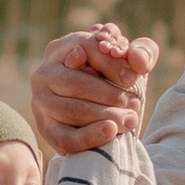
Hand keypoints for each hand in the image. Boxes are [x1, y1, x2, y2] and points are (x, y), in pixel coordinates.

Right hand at [28, 24, 155, 154]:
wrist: (104, 112)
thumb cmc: (116, 79)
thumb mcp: (131, 62)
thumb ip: (143, 52)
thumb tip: (138, 60)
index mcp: (64, 47)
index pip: (86, 48)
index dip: (111, 64)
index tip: (132, 78)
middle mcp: (45, 72)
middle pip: (76, 83)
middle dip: (109, 95)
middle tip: (134, 104)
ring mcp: (41, 101)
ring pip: (72, 110)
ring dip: (105, 115)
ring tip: (130, 120)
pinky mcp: (45, 128)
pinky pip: (64, 137)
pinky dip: (89, 136)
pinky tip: (110, 131)